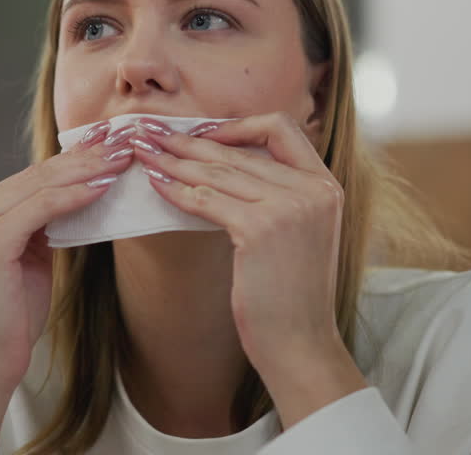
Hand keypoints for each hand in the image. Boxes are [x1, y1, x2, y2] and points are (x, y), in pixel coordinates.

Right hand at [0, 120, 136, 393]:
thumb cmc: (10, 318)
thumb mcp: (28, 259)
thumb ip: (41, 225)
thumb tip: (81, 191)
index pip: (26, 178)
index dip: (69, 161)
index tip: (105, 147)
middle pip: (33, 175)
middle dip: (82, 158)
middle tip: (121, 144)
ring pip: (38, 185)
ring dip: (85, 171)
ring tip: (119, 160)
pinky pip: (40, 208)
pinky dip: (73, 196)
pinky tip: (102, 188)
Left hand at [128, 112, 346, 380]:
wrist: (301, 344)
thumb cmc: (292, 295)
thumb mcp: (299, 232)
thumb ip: (279, 195)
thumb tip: (224, 165)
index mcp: (326, 185)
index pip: (281, 130)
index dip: (238, 127)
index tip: (202, 133)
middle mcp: (313, 189)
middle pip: (239, 150)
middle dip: (189, 140)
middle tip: (153, 132)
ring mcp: (289, 207)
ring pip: (218, 170)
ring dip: (174, 159)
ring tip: (144, 152)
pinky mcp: (261, 229)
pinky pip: (206, 198)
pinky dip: (176, 189)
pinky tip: (155, 184)